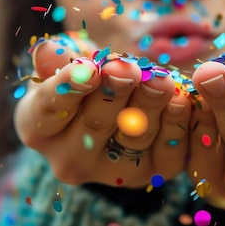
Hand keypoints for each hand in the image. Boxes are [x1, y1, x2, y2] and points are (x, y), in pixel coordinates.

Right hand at [14, 34, 191, 187]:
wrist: (114, 102)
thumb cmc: (83, 77)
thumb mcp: (63, 63)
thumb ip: (56, 58)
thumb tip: (50, 52)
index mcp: (39, 127)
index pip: (50, 109)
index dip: (70, 88)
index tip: (89, 69)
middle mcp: (70, 158)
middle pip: (96, 124)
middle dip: (116, 93)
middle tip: (131, 69)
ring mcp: (110, 171)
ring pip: (134, 138)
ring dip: (151, 107)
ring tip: (162, 81)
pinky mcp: (148, 173)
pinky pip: (168, 154)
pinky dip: (179, 125)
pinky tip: (185, 100)